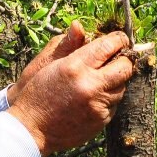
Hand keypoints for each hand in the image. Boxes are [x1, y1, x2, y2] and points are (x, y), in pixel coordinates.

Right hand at [7, 29, 135, 156]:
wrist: (31, 130)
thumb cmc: (37, 94)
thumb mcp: (48, 64)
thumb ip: (68, 45)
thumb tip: (79, 26)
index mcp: (75, 66)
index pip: (109, 46)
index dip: (118, 40)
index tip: (118, 39)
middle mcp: (90, 85)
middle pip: (125, 67)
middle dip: (123, 59)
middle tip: (116, 58)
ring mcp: (98, 105)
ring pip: (122, 86)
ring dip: (115, 80)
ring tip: (99, 80)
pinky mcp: (101, 120)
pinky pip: (114, 104)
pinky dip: (108, 98)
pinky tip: (93, 97)